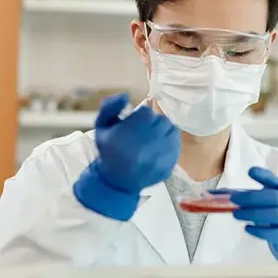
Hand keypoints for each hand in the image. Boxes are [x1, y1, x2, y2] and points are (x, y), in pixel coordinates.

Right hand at [73, 93, 179, 220]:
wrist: (117, 181)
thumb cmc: (109, 150)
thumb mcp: (102, 126)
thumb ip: (110, 106)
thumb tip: (126, 95)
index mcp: (128, 134)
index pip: (147, 113)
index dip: (141, 116)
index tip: (135, 123)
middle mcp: (146, 145)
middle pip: (161, 120)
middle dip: (153, 123)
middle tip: (144, 131)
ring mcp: (159, 157)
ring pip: (171, 130)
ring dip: (163, 131)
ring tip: (152, 138)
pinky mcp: (169, 165)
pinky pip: (176, 144)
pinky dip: (169, 143)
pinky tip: (158, 147)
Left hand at [227, 167, 277, 260]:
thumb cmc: (275, 214)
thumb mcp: (263, 202)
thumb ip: (240, 197)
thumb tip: (211, 194)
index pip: (275, 180)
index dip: (264, 175)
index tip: (250, 171)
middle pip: (274, 197)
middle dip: (253, 198)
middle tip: (234, 200)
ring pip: (276, 214)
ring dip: (254, 213)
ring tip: (236, 214)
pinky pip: (276, 233)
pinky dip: (261, 231)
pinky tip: (247, 228)